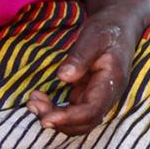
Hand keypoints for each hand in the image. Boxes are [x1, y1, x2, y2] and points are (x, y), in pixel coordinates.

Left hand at [27, 14, 136, 133]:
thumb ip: (80, 56)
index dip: (69, 118)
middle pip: (84, 123)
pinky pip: (70, 111)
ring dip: (53, 116)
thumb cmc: (107, 30)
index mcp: (111, 83)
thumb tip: (63, 76)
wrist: (117, 26)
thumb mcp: (94, 37)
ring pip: (76, 121)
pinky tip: (38, 98)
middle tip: (32, 105)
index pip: (92, 111)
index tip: (46, 118)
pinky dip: (53, 110)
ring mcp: (96, 97)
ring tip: (32, 101)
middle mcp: (106, 96)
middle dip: (57, 120)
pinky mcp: (86, 95)